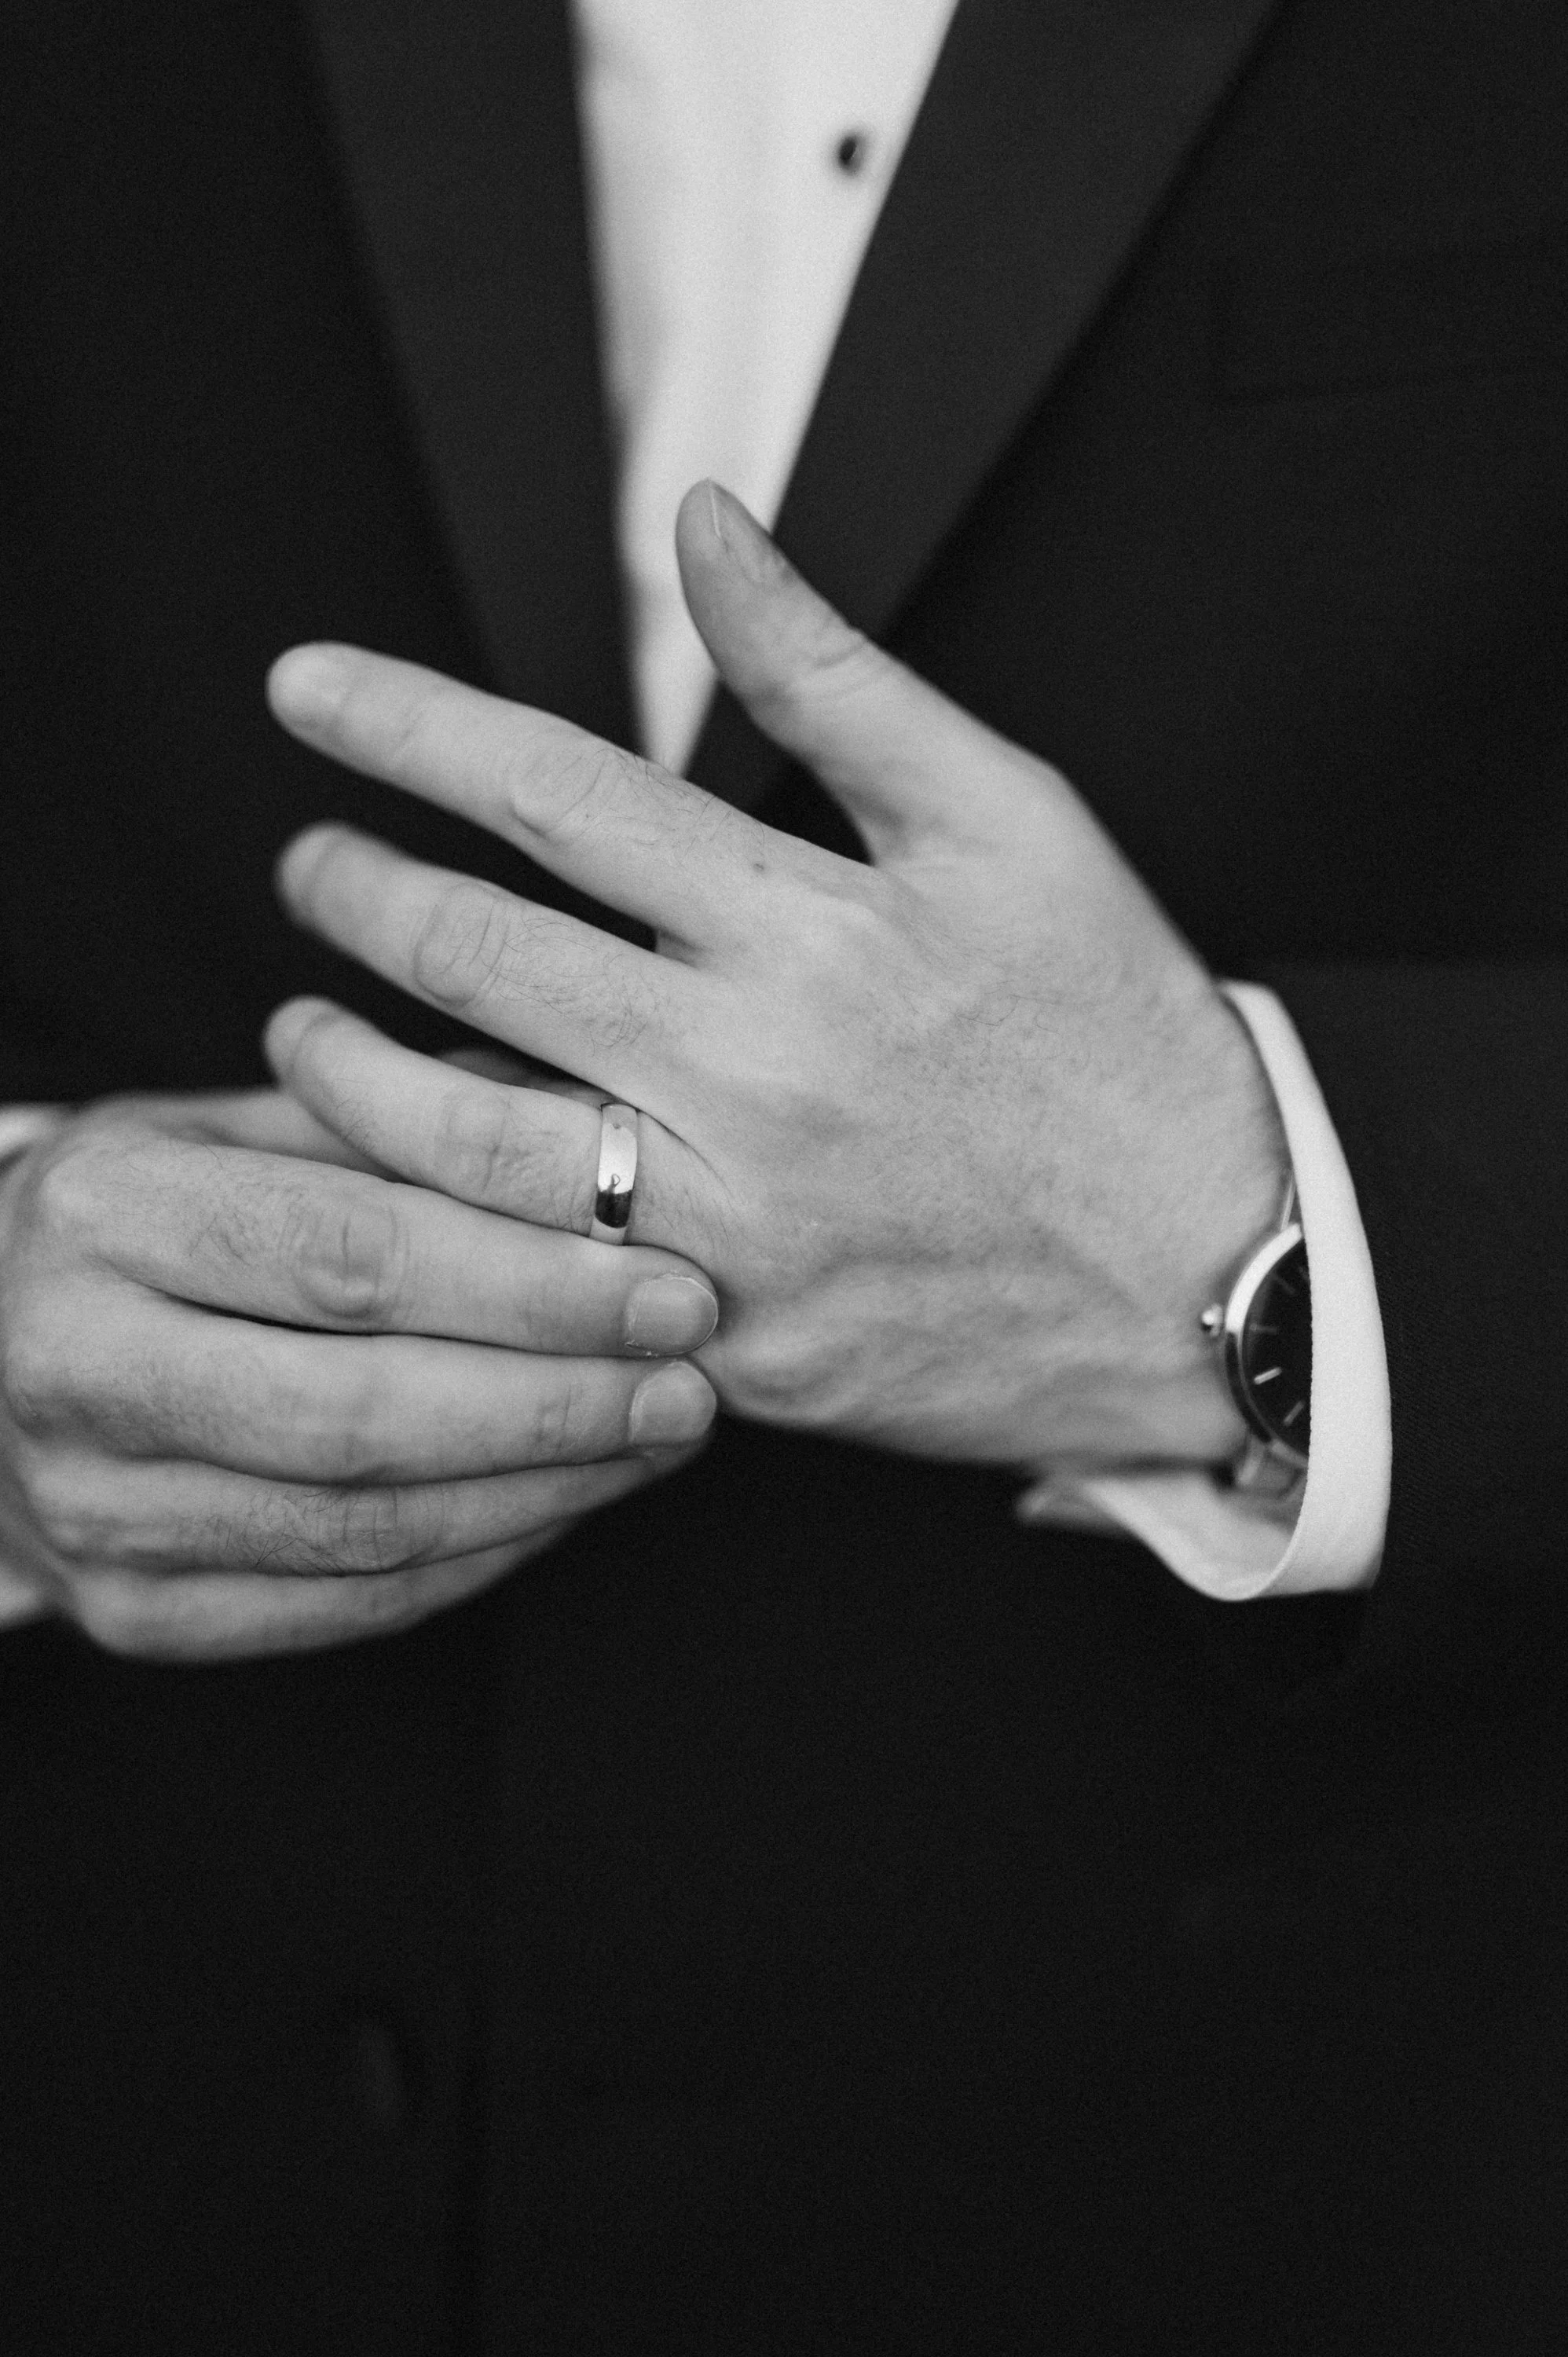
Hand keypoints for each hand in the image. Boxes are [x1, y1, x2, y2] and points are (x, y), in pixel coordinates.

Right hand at [0, 1089, 716, 1659]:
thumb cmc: (158, 1217)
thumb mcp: (242, 1128)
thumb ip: (405, 1130)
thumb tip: (611, 1136)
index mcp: (98, 1211)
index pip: (350, 1256)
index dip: (531, 1285)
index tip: (672, 1285)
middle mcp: (70, 1367)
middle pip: (361, 1411)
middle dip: (557, 1403)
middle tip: (694, 1381)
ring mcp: (93, 1512)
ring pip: (364, 1528)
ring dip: (545, 1491)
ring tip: (661, 1438)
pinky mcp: (135, 1615)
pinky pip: (347, 1605)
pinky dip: (483, 1557)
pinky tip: (576, 1501)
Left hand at [266, 482, 1287, 1471]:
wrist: (1216, 1278)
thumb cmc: (1114, 1032)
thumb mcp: (1010, 821)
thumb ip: (836, 675)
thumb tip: (701, 525)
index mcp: (815, 923)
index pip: (553, 790)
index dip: (403, 724)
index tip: (301, 688)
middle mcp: (755, 1070)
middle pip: (477, 958)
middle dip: (351, 890)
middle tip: (305, 863)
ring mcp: (735, 1223)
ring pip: (467, 1142)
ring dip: (345, 1076)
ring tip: (299, 1031)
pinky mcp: (729, 1344)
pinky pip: (541, 1281)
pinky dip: (444, 1226)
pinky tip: (399, 1185)